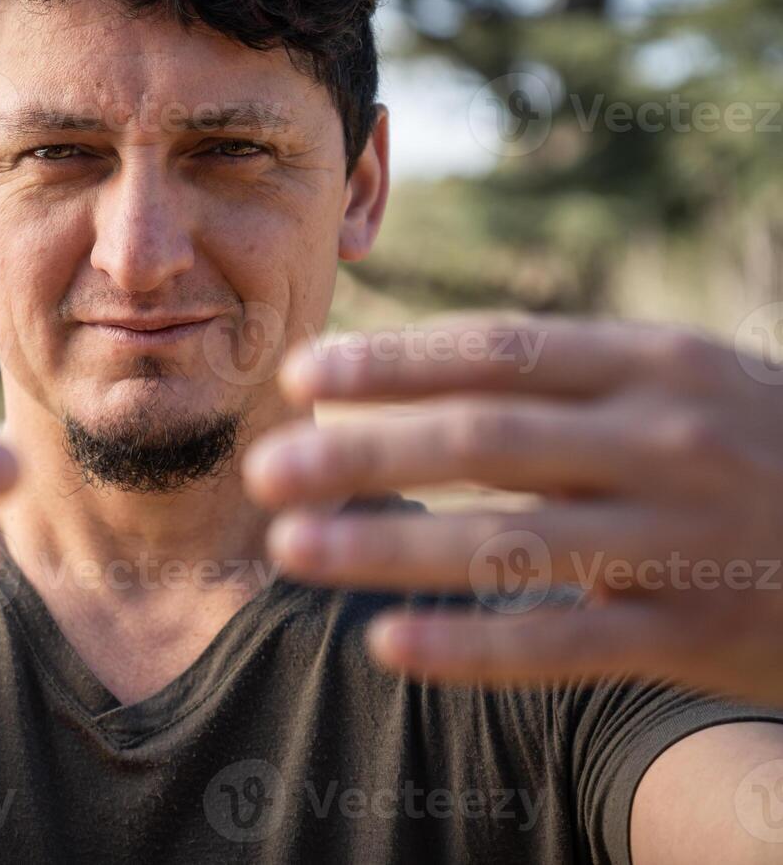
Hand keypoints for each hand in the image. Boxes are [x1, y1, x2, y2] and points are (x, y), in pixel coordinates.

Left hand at [243, 314, 782, 704]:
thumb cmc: (761, 446)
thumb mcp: (683, 381)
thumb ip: (567, 379)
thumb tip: (412, 375)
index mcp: (654, 363)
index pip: (499, 353)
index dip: (391, 363)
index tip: (300, 375)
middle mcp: (666, 438)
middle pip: (483, 440)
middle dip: (363, 452)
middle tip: (264, 469)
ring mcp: (681, 537)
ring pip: (508, 541)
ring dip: (388, 546)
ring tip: (292, 547)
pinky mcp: (695, 631)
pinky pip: (565, 643)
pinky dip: (472, 645)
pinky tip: (388, 645)